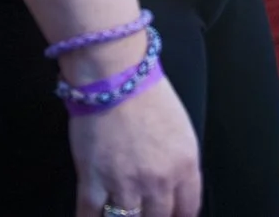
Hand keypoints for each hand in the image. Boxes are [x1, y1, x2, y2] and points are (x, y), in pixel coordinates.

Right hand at [69, 71, 200, 216]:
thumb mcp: (181, 129)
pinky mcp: (93, 182)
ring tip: (119, 210)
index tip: (171, 214)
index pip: (188, 209)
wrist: (115, 76)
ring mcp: (124, 184)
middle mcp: (158, 181)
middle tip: (145, 210)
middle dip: (152, 215)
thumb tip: (175, 187)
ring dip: (123, 216)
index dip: (178, 215)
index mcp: (184, 165)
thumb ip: (180, 163)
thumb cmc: (148, 94)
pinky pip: (90, 216)